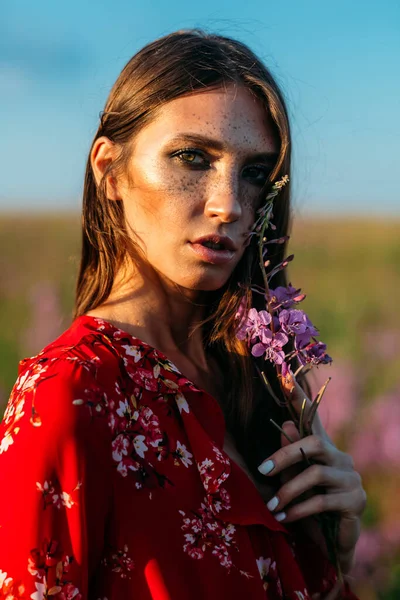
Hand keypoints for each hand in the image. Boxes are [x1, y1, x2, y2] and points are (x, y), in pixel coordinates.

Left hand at [258, 371, 366, 572]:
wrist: (330, 545)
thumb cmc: (306, 507)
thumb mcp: (291, 480)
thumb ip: (288, 457)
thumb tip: (285, 425)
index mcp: (321, 448)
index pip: (310, 416)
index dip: (298, 396)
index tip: (285, 373)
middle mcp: (339, 457)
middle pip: (313, 443)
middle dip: (285, 456)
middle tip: (262, 470)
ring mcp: (350, 477)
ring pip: (316, 474)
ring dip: (289, 491)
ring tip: (272, 506)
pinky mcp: (355, 500)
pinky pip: (323, 501)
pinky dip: (299, 510)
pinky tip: (285, 518)